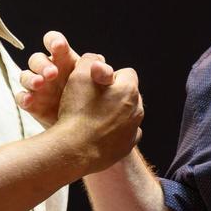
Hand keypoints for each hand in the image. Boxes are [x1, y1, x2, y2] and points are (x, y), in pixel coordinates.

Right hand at [19, 31, 112, 125]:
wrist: (85, 129)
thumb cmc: (94, 100)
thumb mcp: (101, 85)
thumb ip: (104, 73)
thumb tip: (101, 60)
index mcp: (65, 60)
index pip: (55, 43)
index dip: (54, 41)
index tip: (59, 46)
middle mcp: (49, 70)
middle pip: (37, 59)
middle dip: (43, 64)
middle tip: (52, 73)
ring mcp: (39, 87)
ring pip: (26, 76)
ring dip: (32, 78)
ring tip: (40, 83)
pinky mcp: (33, 103)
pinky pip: (22, 97)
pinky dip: (24, 97)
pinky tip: (30, 100)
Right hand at [54, 53, 143, 173]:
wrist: (73, 149)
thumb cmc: (76, 111)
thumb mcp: (78, 75)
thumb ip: (90, 60)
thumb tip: (98, 60)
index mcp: (129, 90)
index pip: (126, 74)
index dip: (108, 77)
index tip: (94, 85)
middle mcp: (137, 110)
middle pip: (127, 95)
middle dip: (113, 95)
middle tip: (91, 101)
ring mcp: (133, 130)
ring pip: (126, 115)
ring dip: (113, 114)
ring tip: (91, 118)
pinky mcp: (126, 147)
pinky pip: (123, 134)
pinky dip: (113, 132)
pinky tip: (97, 133)